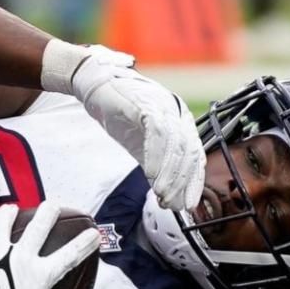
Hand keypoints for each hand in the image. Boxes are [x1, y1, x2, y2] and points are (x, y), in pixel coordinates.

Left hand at [0, 205, 98, 288]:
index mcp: (41, 275)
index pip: (70, 255)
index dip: (85, 243)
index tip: (94, 233)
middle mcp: (20, 258)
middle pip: (39, 227)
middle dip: (49, 212)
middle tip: (53, 205)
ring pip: (3, 222)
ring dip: (8, 213)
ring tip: (11, 208)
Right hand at [44, 41, 203, 210]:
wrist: (94, 83)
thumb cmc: (119, 113)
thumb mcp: (141, 144)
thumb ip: (156, 165)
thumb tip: (167, 196)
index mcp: (180, 121)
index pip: (194, 155)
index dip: (193, 182)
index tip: (186, 205)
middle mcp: (176, 112)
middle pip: (188, 152)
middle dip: (182, 183)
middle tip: (172, 205)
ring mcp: (162, 106)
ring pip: (176, 145)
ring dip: (170, 174)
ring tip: (161, 195)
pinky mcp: (145, 103)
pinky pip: (157, 134)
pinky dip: (156, 157)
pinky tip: (150, 175)